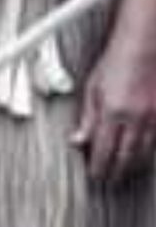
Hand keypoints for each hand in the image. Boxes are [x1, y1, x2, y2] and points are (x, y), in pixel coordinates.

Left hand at [75, 45, 155, 187]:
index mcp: (112, 111)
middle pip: (126, 157)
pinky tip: (141, 155)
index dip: (99, 167)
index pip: (103, 151)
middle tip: (110, 180)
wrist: (144, 46)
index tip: (95, 174)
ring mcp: (154, 117)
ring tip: (124, 171)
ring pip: (145, 152)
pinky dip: (148, 152)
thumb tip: (77, 140)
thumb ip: (86, 118)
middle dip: (117, 172)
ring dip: (133, 165)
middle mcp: (135, 117)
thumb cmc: (116, 62)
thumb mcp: (91, 88)